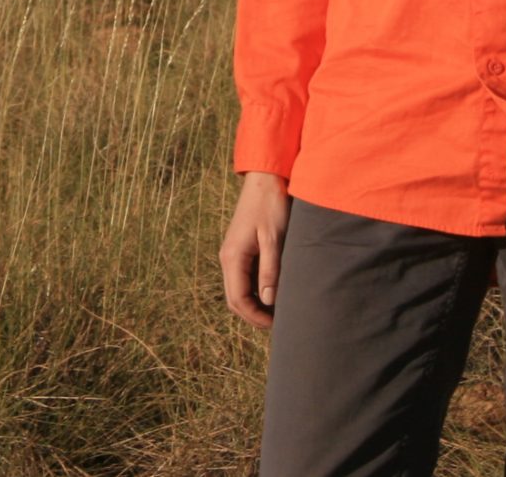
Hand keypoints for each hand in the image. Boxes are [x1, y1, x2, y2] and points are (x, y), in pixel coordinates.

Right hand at [220, 171, 290, 328]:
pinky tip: (272, 291)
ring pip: (238, 289)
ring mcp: (233, 253)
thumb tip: (267, 300)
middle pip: (234, 299)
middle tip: (277, 323)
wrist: (265, 180)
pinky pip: (243, 277)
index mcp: (233, 257)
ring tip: (277, 310)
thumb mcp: (274, 239)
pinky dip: (255, 290)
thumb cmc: (271, 206)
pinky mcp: (241, 249)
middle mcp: (228, 258)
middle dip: (253, 315)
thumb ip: (270, 270)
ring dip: (254, 304)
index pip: (237, 299)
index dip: (254, 317)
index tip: (275, 325)